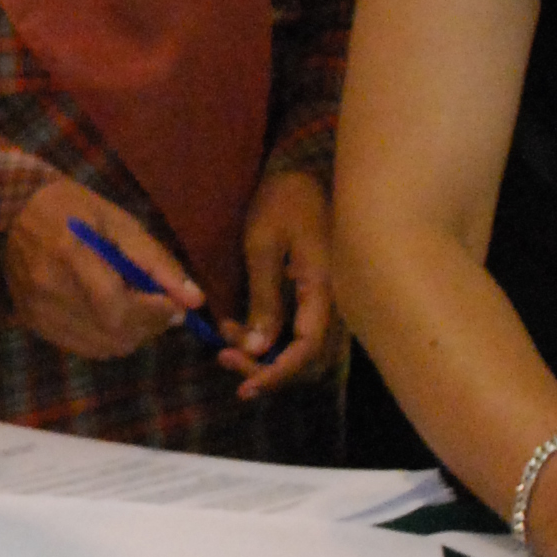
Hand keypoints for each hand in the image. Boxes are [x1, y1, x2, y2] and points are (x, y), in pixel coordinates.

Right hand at [0, 180, 211, 360]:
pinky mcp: (32, 323)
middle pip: (113, 334)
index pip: (119, 308)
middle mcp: (49, 290)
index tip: (175, 304)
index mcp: (70, 255)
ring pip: (102, 347)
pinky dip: (107, 339)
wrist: (10, 210)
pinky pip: (83, 348)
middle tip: (161, 306)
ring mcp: (37, 311)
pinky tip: (111, 317)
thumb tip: (192, 300)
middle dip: (149, 326)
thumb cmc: (70, 207)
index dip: (154, 314)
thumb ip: (155, 261)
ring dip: (131, 335)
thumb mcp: (118, 221)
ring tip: (136, 309)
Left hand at [227, 166, 335, 399]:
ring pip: (302, 347)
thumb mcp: (264, 247)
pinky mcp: (317, 294)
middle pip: (306, 356)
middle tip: (223, 361)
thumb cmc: (283, 201)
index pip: (307, 348)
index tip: (245, 385)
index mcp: (324, 289)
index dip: (277, 372)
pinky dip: (269, 337)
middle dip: (265, 368)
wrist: (303, 171)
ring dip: (265, 355)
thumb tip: (256, 348)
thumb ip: (264, 300)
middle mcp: (333, 301)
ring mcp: (327, 298)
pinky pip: (299, 329)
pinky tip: (238, 329)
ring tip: (224, 347)